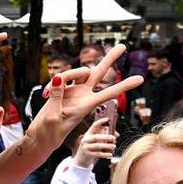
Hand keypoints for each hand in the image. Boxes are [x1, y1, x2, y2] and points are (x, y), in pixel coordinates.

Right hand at [26, 44, 142, 150]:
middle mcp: (83, 95)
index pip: (109, 93)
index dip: (124, 86)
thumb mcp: (53, 116)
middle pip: (98, 72)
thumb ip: (57, 95)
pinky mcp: (63, 90)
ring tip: (46, 93)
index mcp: (86, 105)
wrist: (42, 137)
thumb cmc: (50, 132)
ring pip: (76, 72)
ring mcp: (74, 91)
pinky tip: (42, 95)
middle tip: (123, 46)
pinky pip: (60, 78)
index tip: (141, 79)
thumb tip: (58, 77)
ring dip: (64, 75)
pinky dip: (51, 83)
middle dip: (110, 59)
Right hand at [72, 116, 116, 167]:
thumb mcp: (95, 140)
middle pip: (96, 137)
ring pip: (97, 146)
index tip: (107, 119)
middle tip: (114, 138)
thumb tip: (116, 134)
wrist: (81, 158)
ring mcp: (86, 147)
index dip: (100, 122)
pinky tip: (110, 154)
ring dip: (107, 146)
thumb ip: (105, 136)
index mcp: (88, 134)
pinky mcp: (87, 154)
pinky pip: (97, 154)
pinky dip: (105, 154)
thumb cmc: (91, 147)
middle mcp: (86, 139)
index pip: (94, 126)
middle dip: (106, 137)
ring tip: (114, 146)